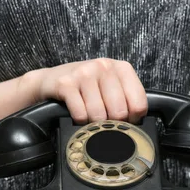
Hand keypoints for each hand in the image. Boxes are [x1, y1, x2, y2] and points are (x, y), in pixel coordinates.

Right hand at [23, 58, 147, 123]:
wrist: (51, 80)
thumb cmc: (86, 87)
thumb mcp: (109, 86)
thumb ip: (125, 99)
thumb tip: (136, 124)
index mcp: (121, 68)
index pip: (138, 103)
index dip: (132, 120)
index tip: (124, 122)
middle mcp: (104, 66)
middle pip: (119, 111)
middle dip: (112, 123)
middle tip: (104, 122)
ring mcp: (84, 73)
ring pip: (99, 115)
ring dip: (94, 124)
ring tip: (89, 117)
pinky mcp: (66, 84)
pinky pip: (80, 114)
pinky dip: (80, 121)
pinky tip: (77, 114)